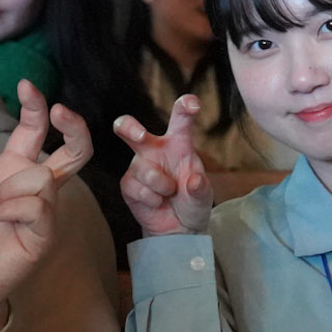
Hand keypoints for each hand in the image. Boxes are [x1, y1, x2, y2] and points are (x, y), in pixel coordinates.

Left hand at [0, 80, 90, 331]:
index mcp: (9, 168)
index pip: (33, 129)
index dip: (35, 106)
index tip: (26, 84)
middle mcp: (31, 187)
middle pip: (74, 151)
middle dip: (75, 128)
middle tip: (61, 111)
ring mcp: (40, 212)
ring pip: (46, 178)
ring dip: (12, 186)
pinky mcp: (41, 237)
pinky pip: (40, 207)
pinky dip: (15, 205)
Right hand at [114, 94, 213, 235]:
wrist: (178, 227)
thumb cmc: (192, 202)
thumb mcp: (203, 197)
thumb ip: (200, 189)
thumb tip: (193, 181)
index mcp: (178, 144)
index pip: (180, 120)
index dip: (184, 107)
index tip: (192, 104)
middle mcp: (154, 149)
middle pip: (131, 129)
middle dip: (128, 127)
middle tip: (138, 135)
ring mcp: (139, 165)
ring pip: (144, 170)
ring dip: (161, 186)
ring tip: (169, 194)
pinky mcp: (128, 183)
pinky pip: (136, 187)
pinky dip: (151, 199)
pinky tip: (157, 202)